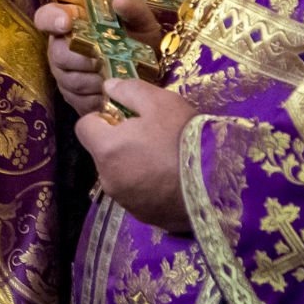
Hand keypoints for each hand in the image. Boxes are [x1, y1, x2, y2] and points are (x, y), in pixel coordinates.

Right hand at [37, 0, 162, 115]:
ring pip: (71, 80)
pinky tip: (113, 93)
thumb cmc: (139, 39)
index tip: (66, 23)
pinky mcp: (73, 97)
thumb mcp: (141, 21)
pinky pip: (79, 100)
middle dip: (85, 59)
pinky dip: (99, 97)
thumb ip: (133, 8)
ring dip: (96, 80)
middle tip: (107, 59)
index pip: (46, 17)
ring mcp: (64, 73)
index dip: (51, 20)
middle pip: (59, 54)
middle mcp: (61, 46)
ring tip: (116, 76)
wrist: (149, 72)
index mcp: (72, 21)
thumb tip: (119, 1)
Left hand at [76, 78, 195, 232]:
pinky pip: (136, 195)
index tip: (124, 118)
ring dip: (132, 166)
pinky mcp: (144, 216)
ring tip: (164, 160)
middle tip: (151, 137)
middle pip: (102, 153)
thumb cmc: (185, 138)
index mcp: (106, 148)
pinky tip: (171, 181)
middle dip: (118, 143)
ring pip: (119, 175)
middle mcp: (108, 178)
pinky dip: (147, 187)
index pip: (83, 127)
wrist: (219, 184)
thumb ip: (129, 91)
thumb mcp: (160, 102)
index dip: (101, 119)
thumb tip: (109, 87)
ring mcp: (125, 200)